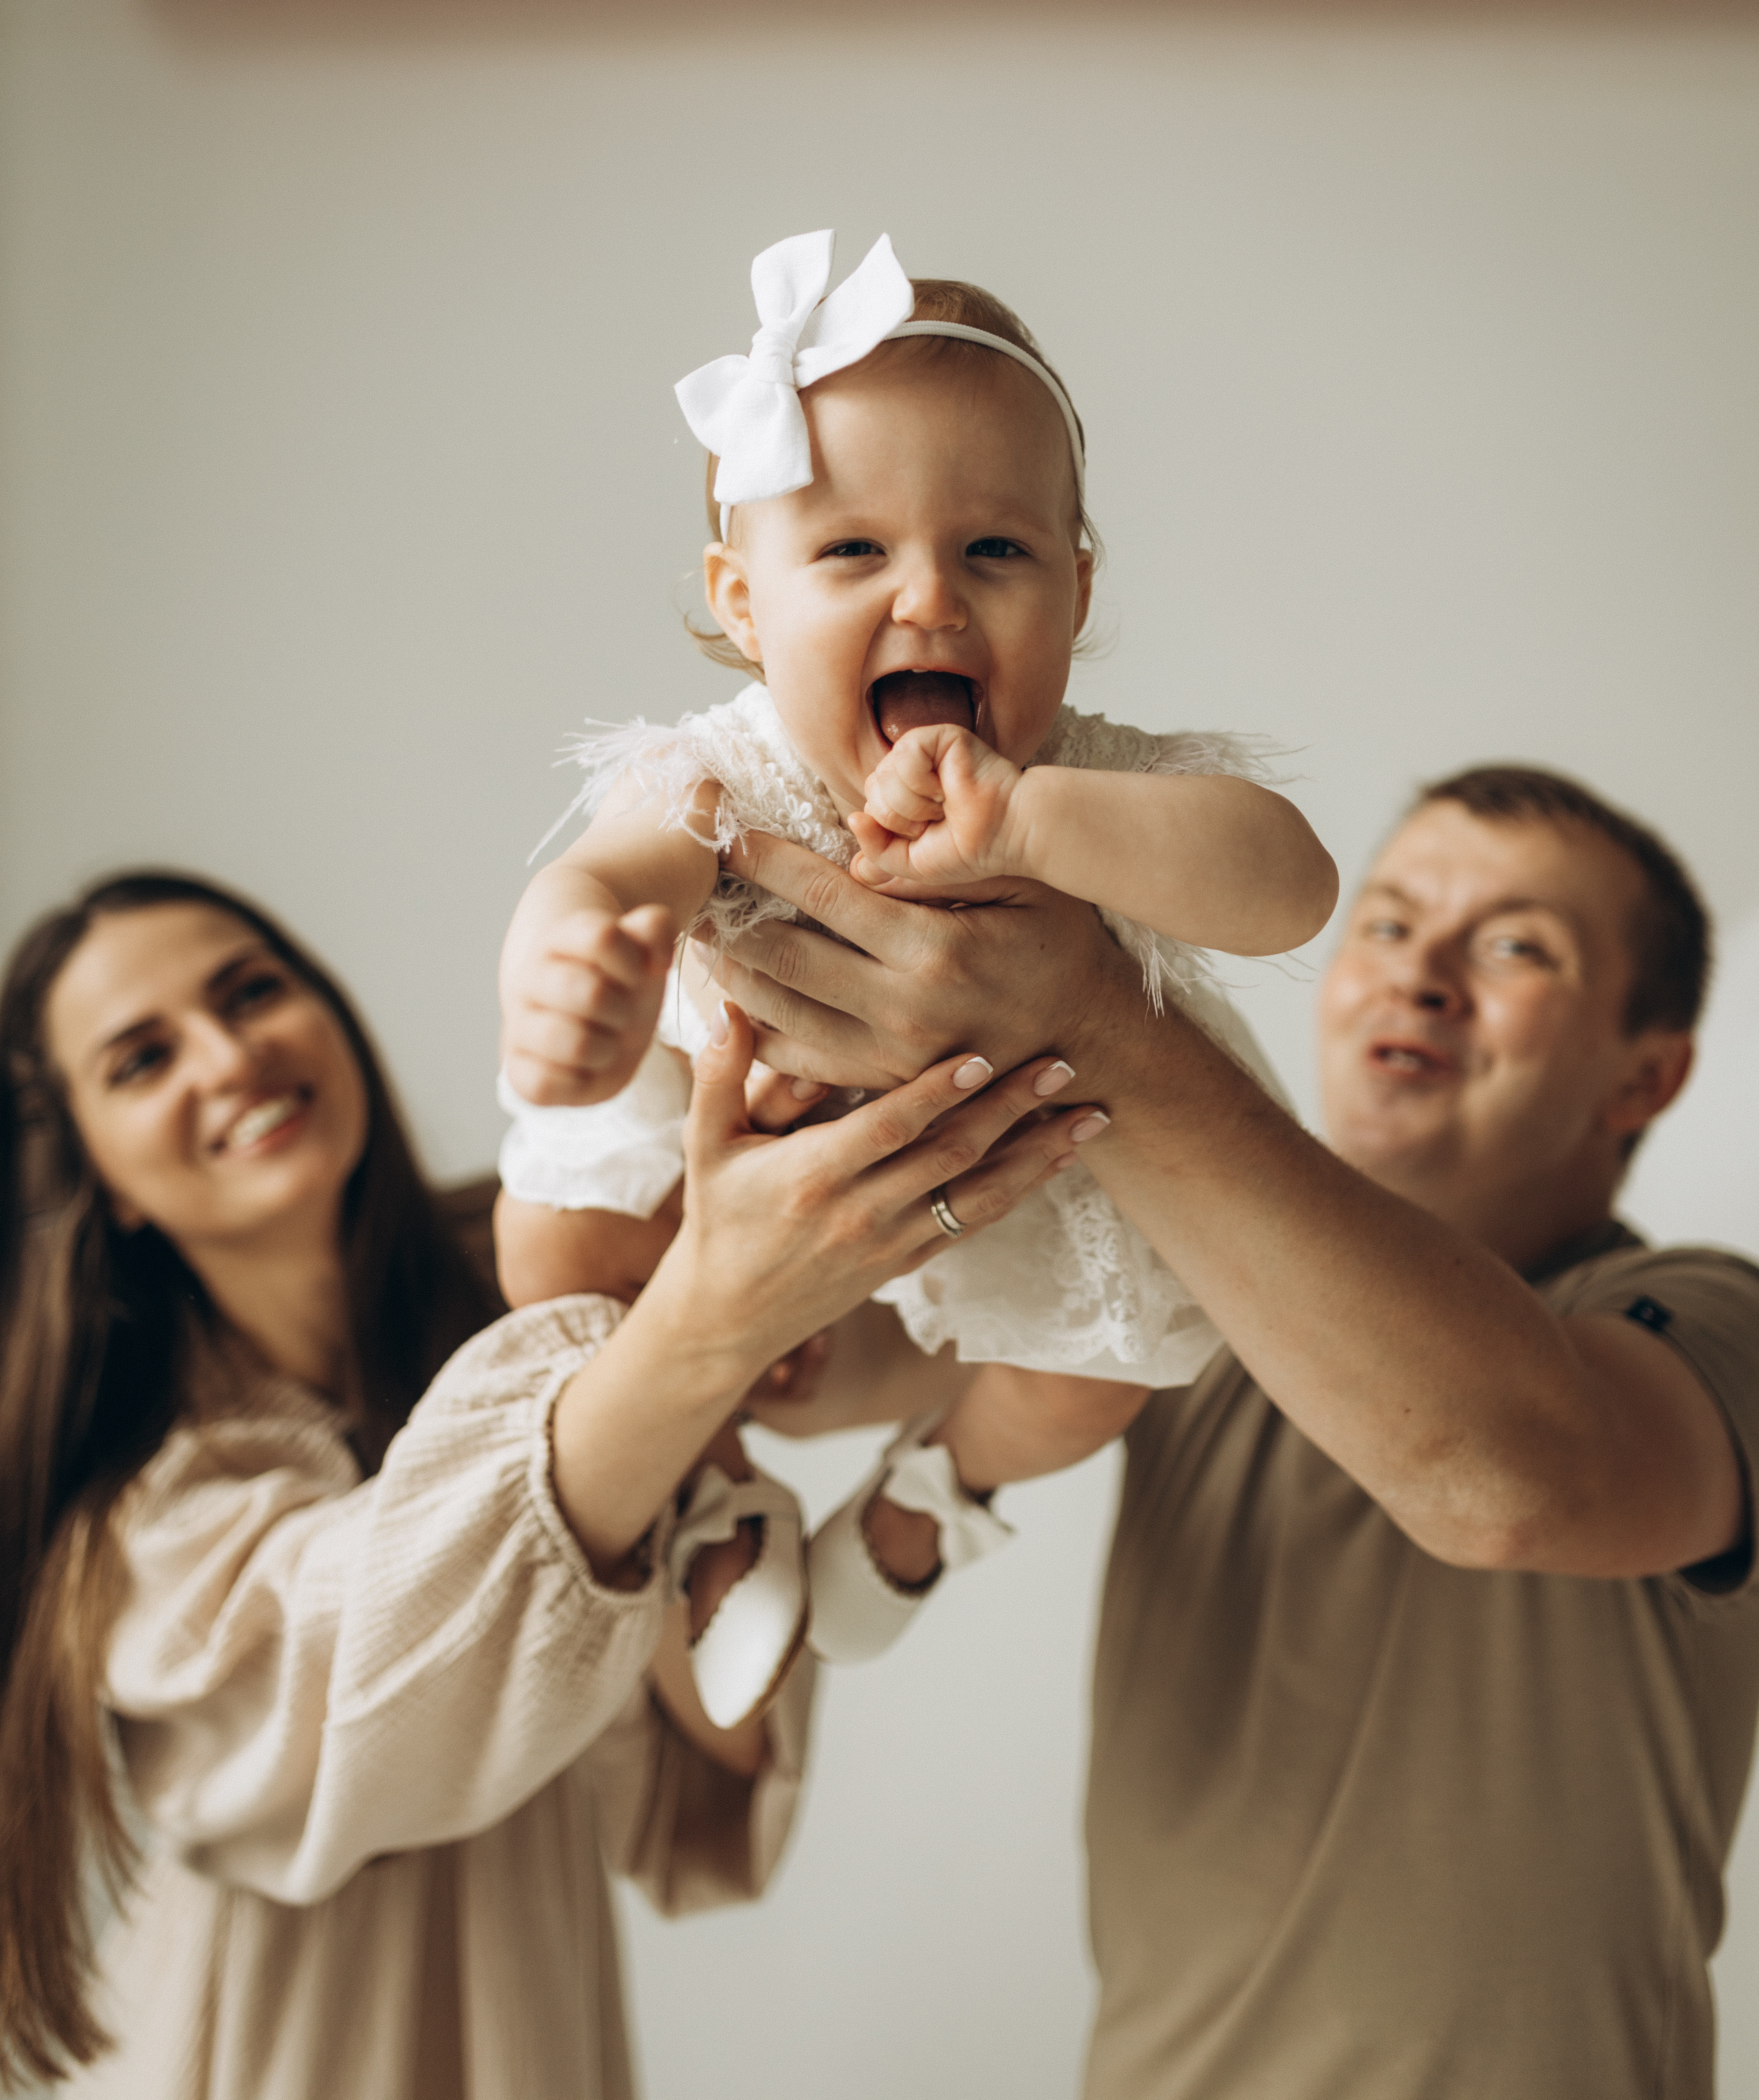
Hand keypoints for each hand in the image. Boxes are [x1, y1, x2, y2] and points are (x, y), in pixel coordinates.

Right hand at [500, 902, 673, 1106]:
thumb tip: (656, 957)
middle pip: (592, 993)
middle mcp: (528, 979)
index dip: (633, 961)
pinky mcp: (518, 1071)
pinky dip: (578, 1083)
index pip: (601, 936)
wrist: (583, 1016)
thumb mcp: (641, 951)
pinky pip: (543, 1084)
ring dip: (607, 1049)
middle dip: (624, 1009)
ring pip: (575, 1044)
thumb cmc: (617, 982)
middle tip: (621, 1013)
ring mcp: (519, 1026)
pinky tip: (587, 1069)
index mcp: (558, 939)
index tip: (634, 974)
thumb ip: (654, 930)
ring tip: (607, 1043)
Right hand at [651, 1001, 1103, 1373]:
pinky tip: (1060, 1157)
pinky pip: (976, 1223)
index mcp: (813, 1176)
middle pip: (951, 1155)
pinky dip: (1022, 1189)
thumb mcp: (705, 1145)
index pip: (888, 1128)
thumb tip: (731, 1006)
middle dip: (1012, 1108)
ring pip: (980, 1194)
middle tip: (1060, 1061)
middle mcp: (862, 1212)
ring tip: (1089, 1113)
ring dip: (1039, 1153)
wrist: (728, 1317)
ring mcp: (892, 1242)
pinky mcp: (910, 1261)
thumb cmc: (718, 1218)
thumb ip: (719, 1075)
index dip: (937, 1092)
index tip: (982, 1053)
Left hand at [706, 831, 1137, 1091]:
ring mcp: (889, 1060)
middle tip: (688, 892)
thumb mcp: (1024, 883)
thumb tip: (859, 826)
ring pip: (778, 1019)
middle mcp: (903, 1013)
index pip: (824, 896)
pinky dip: (756, 1036)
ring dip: (731, 978)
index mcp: (934, 952)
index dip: (766, 861)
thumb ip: (942, 858)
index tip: (725, 834)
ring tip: (699, 942)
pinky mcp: (883, 1088)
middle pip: (784, 962)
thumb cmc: (1058, 946)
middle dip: (729, 923)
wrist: (1092, 1043)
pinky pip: (797, 1066)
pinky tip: (733, 1003)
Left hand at [849, 725, 1025, 892]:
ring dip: (913, 804)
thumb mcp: (911, 863)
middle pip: (871, 792)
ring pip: (883, 777)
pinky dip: (922, 783)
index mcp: (901, 798)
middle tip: (936, 821)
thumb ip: (875, 849)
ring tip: (944, 805)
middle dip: (900, 819)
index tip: (928, 836)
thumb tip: (854, 818)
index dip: (893, 832)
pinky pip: (904, 757)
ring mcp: (922, 753)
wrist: (1008, 833)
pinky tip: (947, 788)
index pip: (868, 810)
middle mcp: (909, 772)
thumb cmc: (969, 850)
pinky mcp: (937, 736)